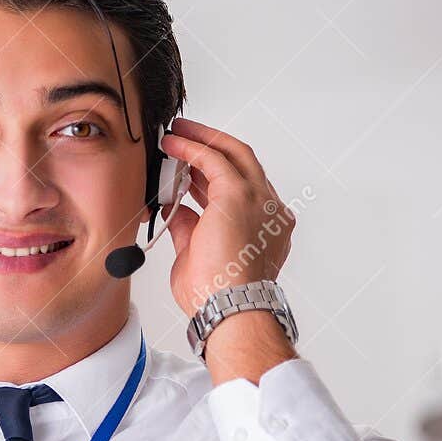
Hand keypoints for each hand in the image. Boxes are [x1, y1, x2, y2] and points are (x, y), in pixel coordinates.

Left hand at [157, 117, 295, 317]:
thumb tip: (176, 210)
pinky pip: (213, 159)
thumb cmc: (217, 296)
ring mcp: (258, 200)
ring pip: (232, 154)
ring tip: (176, 133)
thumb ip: (190, 228)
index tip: (192, 168)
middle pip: (243, 163)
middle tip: (185, 135)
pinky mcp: (238, 194)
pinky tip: (173, 143)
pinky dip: (192, 148)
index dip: (213, 175)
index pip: (242, 189)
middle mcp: (269, 209)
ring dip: (202, 140)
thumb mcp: (197, 256)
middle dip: (212, 145)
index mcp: (265, 227)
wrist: (229, 308)